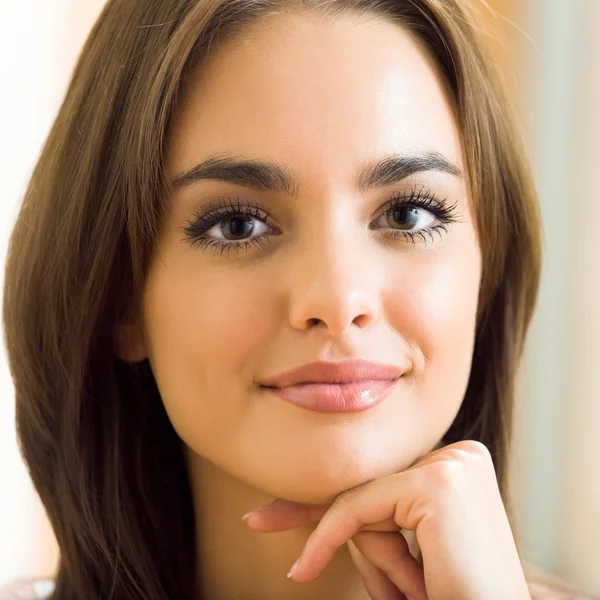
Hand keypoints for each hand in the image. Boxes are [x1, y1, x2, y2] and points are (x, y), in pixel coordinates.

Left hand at [242, 440, 531, 599]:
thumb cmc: (450, 594)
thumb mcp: (402, 549)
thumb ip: (372, 515)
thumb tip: (314, 499)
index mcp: (459, 466)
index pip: (381, 479)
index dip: (328, 498)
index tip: (269, 510)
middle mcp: (461, 455)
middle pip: (369, 486)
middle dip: (332, 526)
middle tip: (262, 522)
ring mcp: (453, 465)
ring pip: (362, 500)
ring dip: (369, 557)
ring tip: (418, 588)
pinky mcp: (439, 485)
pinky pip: (357, 511)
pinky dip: (327, 539)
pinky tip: (305, 569)